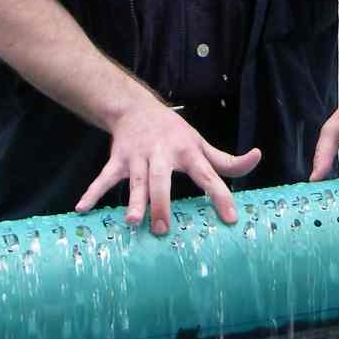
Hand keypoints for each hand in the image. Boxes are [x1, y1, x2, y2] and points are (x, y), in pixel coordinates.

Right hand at [75, 93, 261, 234]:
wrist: (136, 108)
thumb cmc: (174, 133)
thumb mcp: (201, 143)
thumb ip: (226, 159)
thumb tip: (256, 157)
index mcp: (187, 151)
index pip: (208, 175)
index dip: (220, 195)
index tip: (230, 219)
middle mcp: (162, 154)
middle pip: (162, 180)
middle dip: (161, 203)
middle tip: (163, 230)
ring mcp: (137, 157)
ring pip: (135, 181)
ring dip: (132, 200)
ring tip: (130, 222)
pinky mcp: (118, 160)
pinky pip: (104, 178)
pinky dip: (92, 192)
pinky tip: (82, 209)